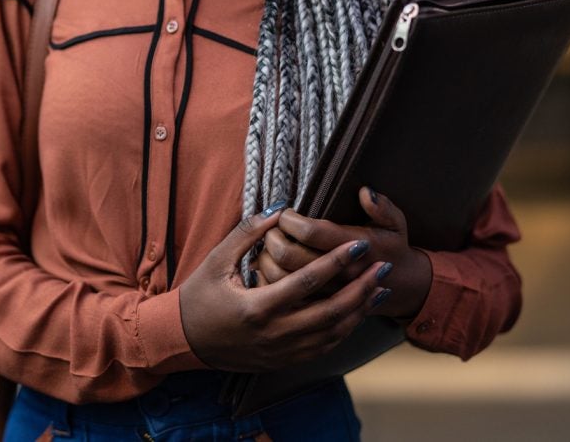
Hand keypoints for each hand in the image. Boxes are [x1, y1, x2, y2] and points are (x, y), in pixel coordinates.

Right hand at [177, 202, 387, 371]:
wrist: (185, 340)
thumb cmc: (199, 295)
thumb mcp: (217, 260)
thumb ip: (248, 233)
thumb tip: (279, 209)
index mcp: (256, 307)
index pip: (307, 282)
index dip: (336, 262)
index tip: (359, 245)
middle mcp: (273, 334)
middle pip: (330, 312)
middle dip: (361, 289)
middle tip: (384, 267)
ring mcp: (281, 351)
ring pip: (332, 333)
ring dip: (360, 310)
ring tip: (381, 288)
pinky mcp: (285, 360)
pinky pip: (324, 347)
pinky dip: (346, 329)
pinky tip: (359, 311)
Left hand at [255, 187, 431, 319]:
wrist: (400, 288)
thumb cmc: (392, 249)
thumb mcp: (396, 224)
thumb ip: (383, 208)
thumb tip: (364, 192)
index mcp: (354, 249)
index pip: (311, 232)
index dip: (291, 219)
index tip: (287, 213)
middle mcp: (337, 274)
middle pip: (289, 255)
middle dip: (274, 236)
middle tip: (273, 227)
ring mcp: (325, 294)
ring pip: (280, 277)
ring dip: (267, 257)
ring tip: (270, 244)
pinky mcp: (316, 308)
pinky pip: (282, 297)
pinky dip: (269, 280)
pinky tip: (270, 267)